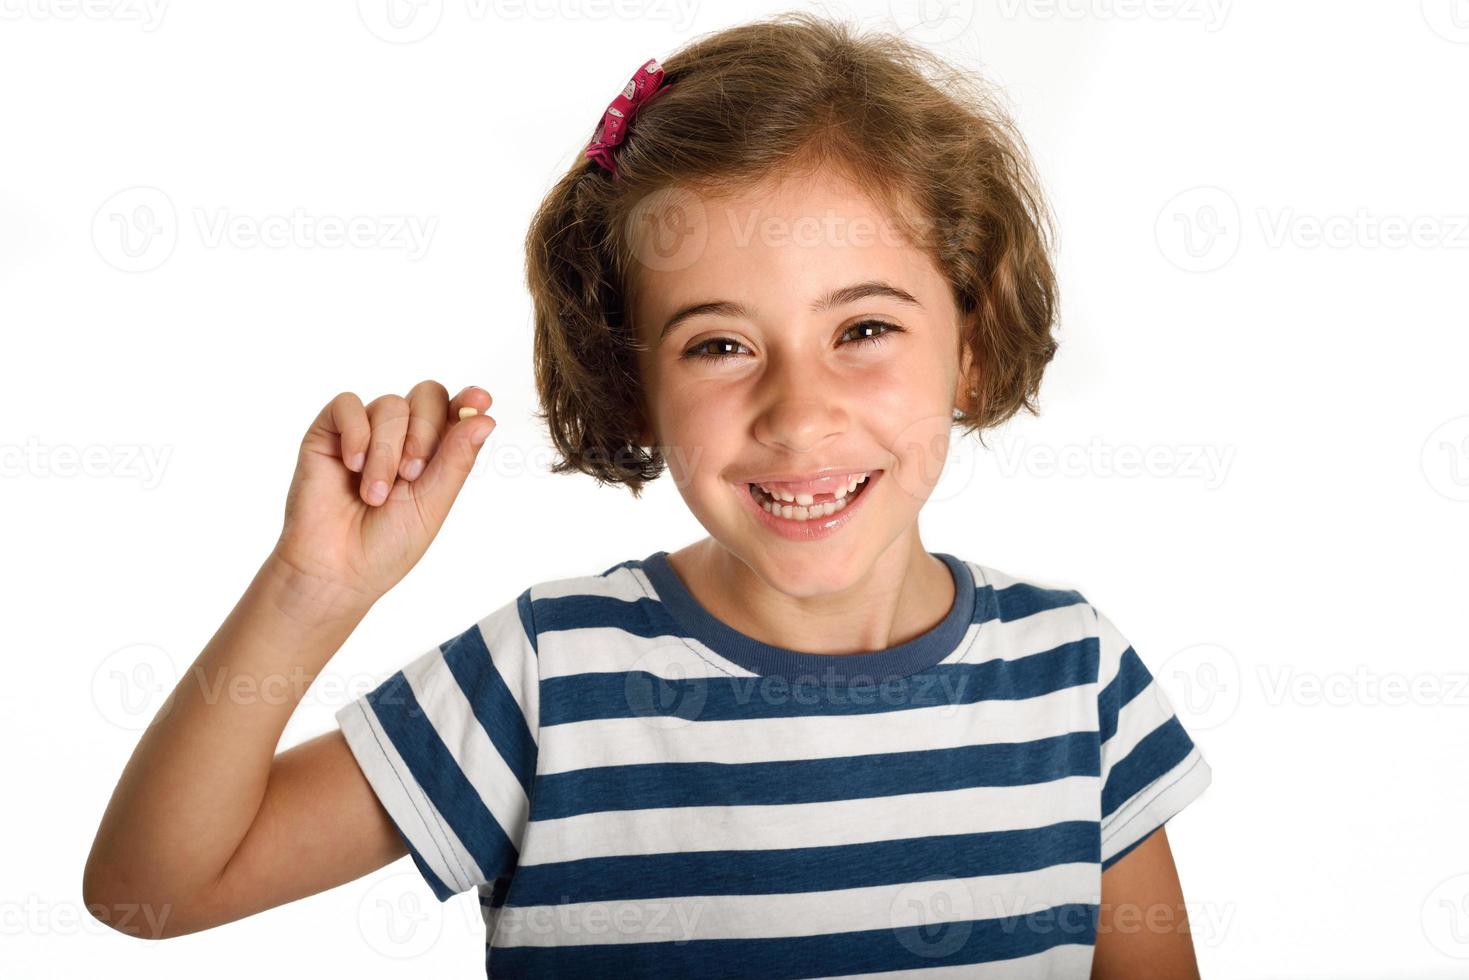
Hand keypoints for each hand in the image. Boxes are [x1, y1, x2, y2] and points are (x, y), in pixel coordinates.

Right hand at [271, 381, 496, 606]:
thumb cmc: (386, 545)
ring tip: (374, 494)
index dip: (469, 400)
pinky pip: (347, 404)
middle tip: (411, 475)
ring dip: (386, 451)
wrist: (336, 568)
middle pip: (428, 396)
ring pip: (391, 404)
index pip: (456, 411)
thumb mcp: (432, 504)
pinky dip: (356, 434)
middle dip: (425, 433)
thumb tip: (486, 418)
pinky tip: (352, 466)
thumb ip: (456, 459)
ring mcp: (365, 431)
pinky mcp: (328, 432)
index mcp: (433, 453)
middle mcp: (401, 436)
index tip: (480, 399)